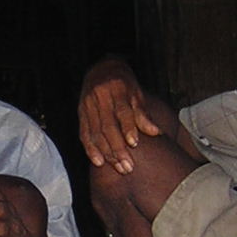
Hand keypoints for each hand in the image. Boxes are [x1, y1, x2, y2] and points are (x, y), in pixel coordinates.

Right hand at [78, 58, 161, 172]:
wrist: (101, 68)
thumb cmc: (124, 84)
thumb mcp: (136, 93)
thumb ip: (143, 113)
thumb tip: (155, 132)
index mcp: (117, 89)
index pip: (122, 111)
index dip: (128, 128)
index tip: (134, 144)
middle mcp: (100, 98)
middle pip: (108, 127)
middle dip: (118, 149)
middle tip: (128, 167)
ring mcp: (88, 106)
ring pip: (96, 133)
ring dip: (107, 153)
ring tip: (119, 168)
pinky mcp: (81, 113)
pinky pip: (84, 134)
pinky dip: (90, 149)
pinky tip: (98, 161)